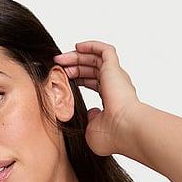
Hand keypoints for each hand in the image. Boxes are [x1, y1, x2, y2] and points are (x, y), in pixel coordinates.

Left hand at [53, 41, 140, 156]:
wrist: (124, 129)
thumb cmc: (111, 135)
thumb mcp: (92, 130)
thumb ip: (89, 120)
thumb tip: (90, 112)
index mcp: (112, 100)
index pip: (94, 83)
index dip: (79, 79)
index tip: (64, 79)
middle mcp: (116, 86)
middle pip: (93, 69)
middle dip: (74, 66)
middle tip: (57, 65)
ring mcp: (116, 77)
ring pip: (96, 59)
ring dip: (77, 56)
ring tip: (60, 58)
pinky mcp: (115, 69)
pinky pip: (104, 50)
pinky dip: (92, 46)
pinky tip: (77, 46)